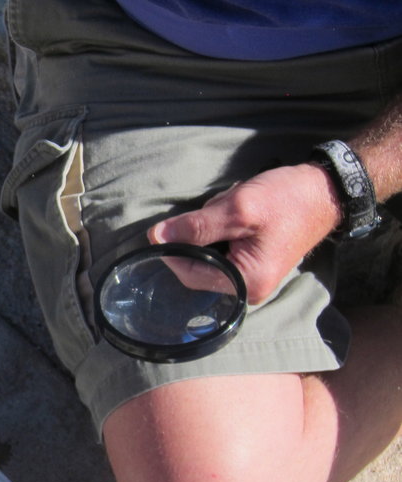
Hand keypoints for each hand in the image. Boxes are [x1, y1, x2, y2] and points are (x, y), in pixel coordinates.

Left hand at [147, 164, 341, 304]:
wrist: (325, 191)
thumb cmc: (286, 199)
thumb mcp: (237, 208)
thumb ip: (195, 226)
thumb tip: (156, 236)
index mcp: (245, 283)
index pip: (189, 273)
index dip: (173, 249)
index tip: (169, 225)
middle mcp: (247, 289)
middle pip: (196, 266)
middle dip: (198, 236)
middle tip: (218, 209)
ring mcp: (250, 278)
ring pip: (207, 256)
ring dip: (210, 230)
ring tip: (232, 208)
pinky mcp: (252, 264)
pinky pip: (221, 251)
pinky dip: (221, 230)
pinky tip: (237, 214)